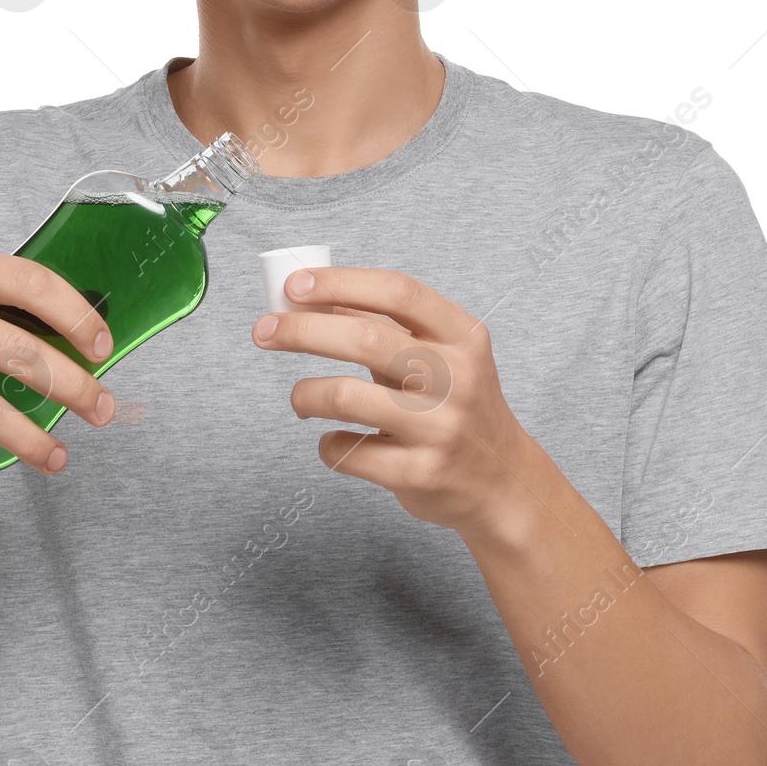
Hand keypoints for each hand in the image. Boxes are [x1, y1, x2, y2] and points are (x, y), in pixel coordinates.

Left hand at [251, 266, 530, 533]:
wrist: (503, 483)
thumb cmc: (456, 405)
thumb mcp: (441, 355)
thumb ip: (387, 326)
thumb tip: (314, 297)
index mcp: (463, 336)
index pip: (397, 291)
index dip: (339, 282)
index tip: (294, 286)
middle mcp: (457, 378)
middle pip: (365, 338)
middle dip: (301, 331)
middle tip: (263, 332)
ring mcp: (440, 428)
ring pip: (347, 396)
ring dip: (305, 394)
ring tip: (300, 399)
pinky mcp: (420, 474)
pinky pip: (348, 452)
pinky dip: (328, 444)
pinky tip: (334, 440)